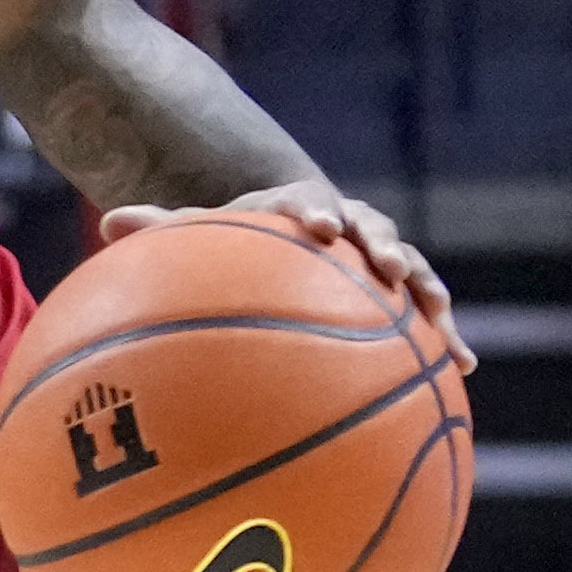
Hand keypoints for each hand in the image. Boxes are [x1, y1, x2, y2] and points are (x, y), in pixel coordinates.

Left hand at [99, 183, 469, 376]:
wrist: (289, 237)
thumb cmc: (240, 243)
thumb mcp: (201, 235)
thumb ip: (163, 231)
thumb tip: (108, 223)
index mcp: (301, 207)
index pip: (310, 202)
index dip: (317, 210)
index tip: (320, 225)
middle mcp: (349, 227)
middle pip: (375, 230)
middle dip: (386, 248)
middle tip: (391, 267)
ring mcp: (379, 260)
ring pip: (413, 271)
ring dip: (429, 292)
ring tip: (442, 319)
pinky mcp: (400, 296)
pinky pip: (425, 316)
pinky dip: (445, 338)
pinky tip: (463, 369)